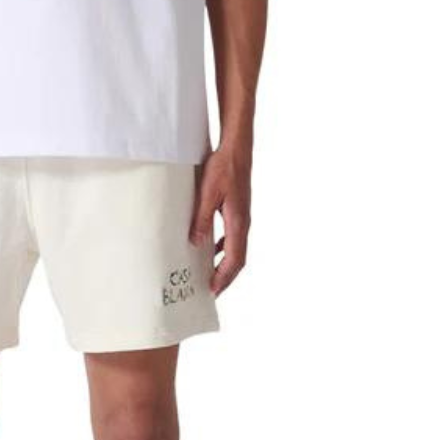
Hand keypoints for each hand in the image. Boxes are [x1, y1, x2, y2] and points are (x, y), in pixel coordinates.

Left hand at [189, 146, 250, 296]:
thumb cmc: (224, 167)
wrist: (236, 149)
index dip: (224, 276)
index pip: (235, 258)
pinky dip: (223, 248)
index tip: (213, 290)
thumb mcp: (207, 193)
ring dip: (224, 263)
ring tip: (210, 274)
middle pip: (238, 258)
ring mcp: (242, 217)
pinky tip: (209, 248)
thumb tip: (196, 242)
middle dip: (226, 276)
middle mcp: (243, 223)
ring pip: (236, 248)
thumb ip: (201, 218)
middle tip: (212, 290)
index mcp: (238, 222)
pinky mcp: (238, 210)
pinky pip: (232, 236)